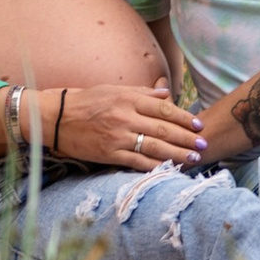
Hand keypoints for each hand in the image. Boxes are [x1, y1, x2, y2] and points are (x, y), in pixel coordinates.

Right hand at [51, 80, 205, 168]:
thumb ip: (142, 92)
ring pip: (154, 147)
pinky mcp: (108, 153)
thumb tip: (166, 92)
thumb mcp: (114, 89)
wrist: (56, 118)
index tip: (198, 125)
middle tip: (203, 145)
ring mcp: (117, 137)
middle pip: (164, 129)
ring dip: (176, 154)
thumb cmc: (86, 101)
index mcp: (128, 98)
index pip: (164, 108)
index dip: (184, 118)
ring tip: (192, 158)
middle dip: (186, 138)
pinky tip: (168, 169)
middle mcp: (125, 117)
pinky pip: (136, 162)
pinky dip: (154, 167)